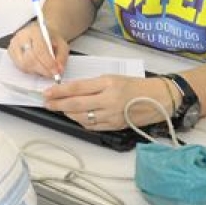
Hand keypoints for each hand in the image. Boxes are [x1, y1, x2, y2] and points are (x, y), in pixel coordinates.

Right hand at [8, 22, 68, 79]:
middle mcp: (21, 37)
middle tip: (52, 74)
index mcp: (35, 31)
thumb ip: (62, 57)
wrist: (42, 34)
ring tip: (46, 69)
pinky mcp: (11, 52)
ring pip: (23, 65)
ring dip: (37, 71)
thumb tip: (58, 70)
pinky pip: (19, 67)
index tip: (56, 71)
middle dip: (42, 69)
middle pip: (29, 59)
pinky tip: (38, 67)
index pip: (39, 50)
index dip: (48, 63)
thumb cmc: (51, 39)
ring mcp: (14, 44)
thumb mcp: (62, 45)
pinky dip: (30, 70)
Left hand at [43, 74, 170, 130]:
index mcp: (107, 84)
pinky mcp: (115, 126)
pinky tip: (76, 117)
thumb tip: (72, 90)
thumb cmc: (136, 86)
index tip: (47, 92)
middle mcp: (109, 100)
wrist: (158, 99)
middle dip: (58, 104)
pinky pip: (92, 126)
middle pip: (76, 104)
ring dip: (68, 114)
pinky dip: (81, 122)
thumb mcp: (113, 78)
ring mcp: (112, 115)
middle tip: (47, 103)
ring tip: (60, 109)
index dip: (59, 91)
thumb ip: (92, 85)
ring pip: (82, 117)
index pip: (77, 88)